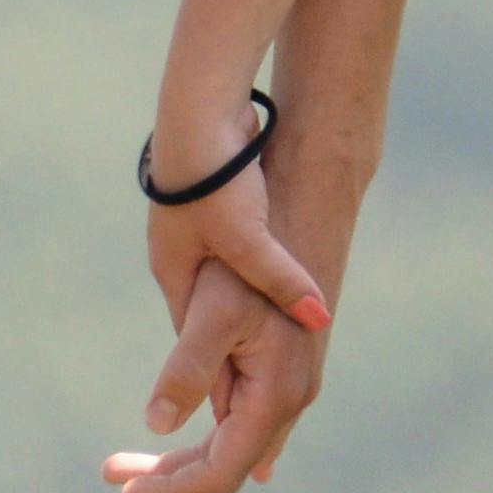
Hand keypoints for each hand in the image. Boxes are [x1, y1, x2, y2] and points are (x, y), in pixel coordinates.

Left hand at [105, 260, 326, 492]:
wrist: (296, 209)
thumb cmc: (247, 257)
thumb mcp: (210, 311)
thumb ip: (188, 370)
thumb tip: (158, 425)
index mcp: (276, 395)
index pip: (222, 470)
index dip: (173, 487)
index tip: (124, 490)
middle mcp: (290, 399)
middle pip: (227, 463)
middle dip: (169, 475)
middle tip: (110, 471)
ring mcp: (290, 385)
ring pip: (234, 442)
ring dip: (183, 456)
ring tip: (129, 462)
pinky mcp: (281, 367)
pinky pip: (243, 418)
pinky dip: (208, 436)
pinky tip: (195, 448)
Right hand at [141, 112, 330, 339]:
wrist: (199, 106)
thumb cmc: (213, 179)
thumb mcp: (247, 239)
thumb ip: (281, 281)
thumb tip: (319, 319)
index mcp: (173, 269)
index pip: (194, 333)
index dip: (220, 361)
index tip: (248, 386)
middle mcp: (177, 250)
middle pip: (208, 305)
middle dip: (234, 330)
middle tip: (268, 359)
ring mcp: (192, 221)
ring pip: (224, 271)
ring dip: (249, 289)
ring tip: (279, 314)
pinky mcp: (210, 195)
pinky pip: (235, 240)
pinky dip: (254, 256)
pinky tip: (276, 258)